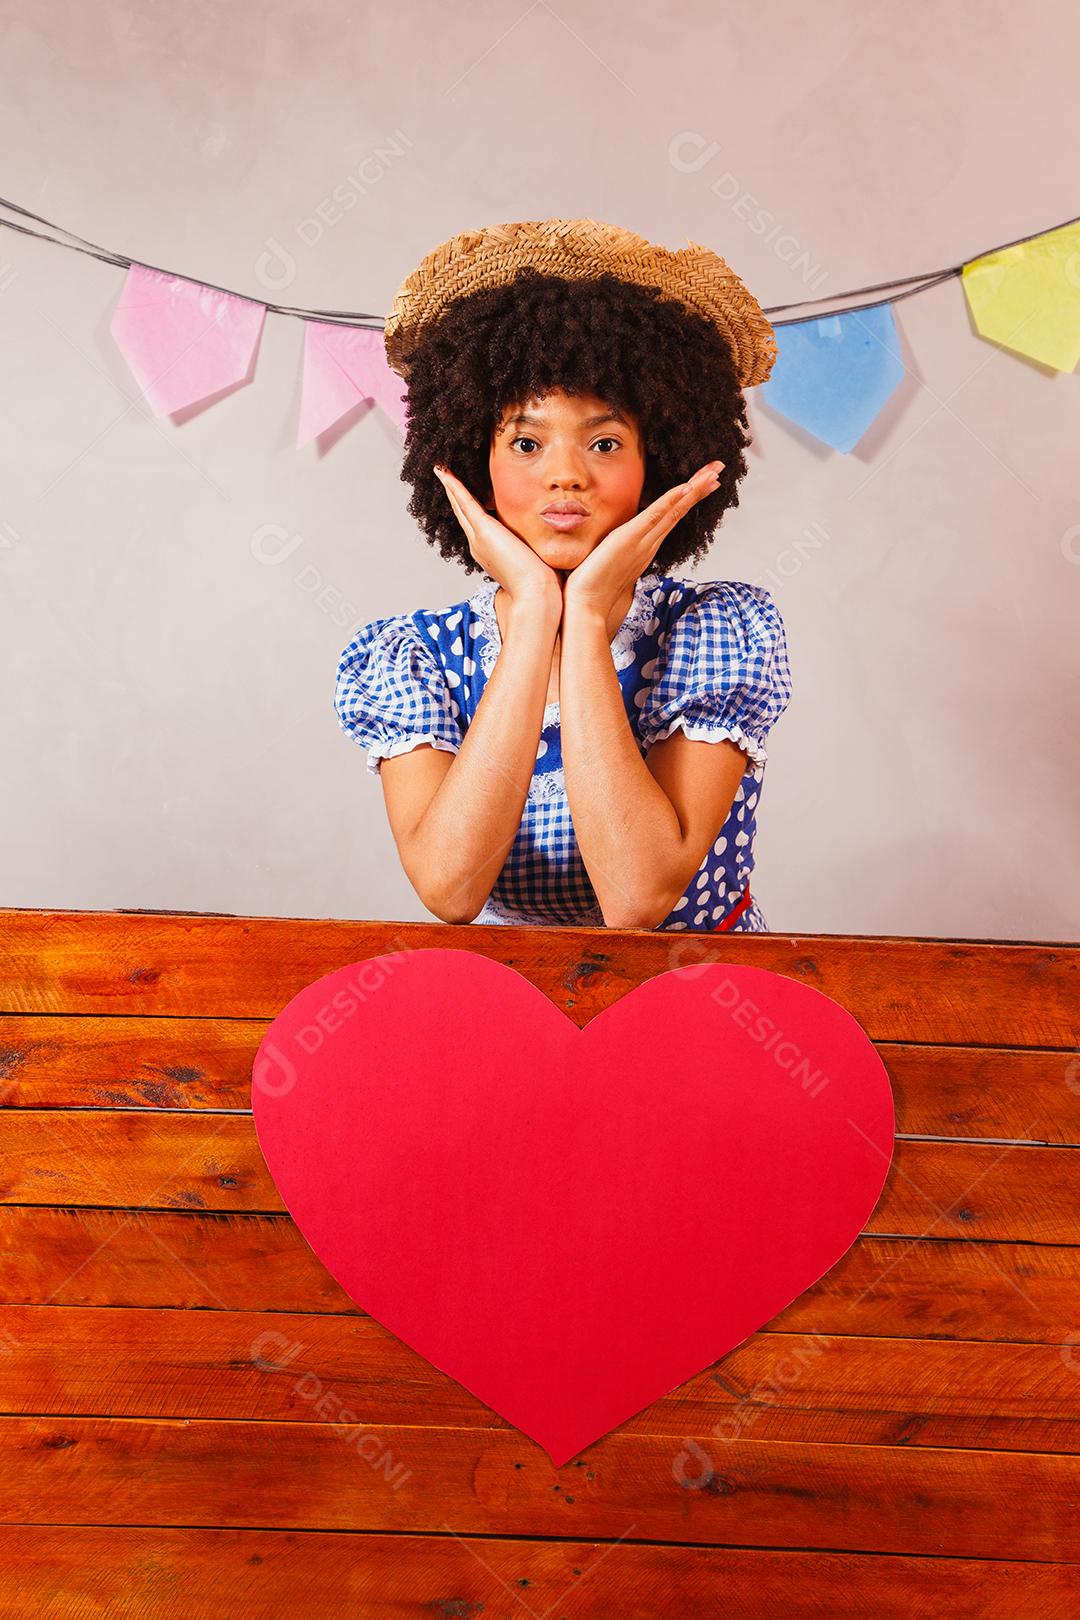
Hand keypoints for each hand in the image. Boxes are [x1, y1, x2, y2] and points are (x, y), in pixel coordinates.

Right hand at [433, 464, 563, 618]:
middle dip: (454, 494)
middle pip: (463, 513)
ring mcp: (479, 538)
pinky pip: (464, 502)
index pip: (478, 523)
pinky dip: (453, 486)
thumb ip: (537, 547)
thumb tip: (553, 539)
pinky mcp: (484, 530)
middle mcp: (480, 545)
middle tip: (444, 475)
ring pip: (460, 506)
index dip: (470, 507)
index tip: (465, 492)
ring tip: (441, 469)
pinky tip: (444, 471)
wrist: (536, 597)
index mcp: (491, 552)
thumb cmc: (543, 585)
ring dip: (450, 487)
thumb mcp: (537, 559)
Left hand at [562, 460, 724, 621]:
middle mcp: (649, 544)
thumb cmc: (595, 593)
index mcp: (645, 548)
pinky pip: (656, 516)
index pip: (671, 517)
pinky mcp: (630, 539)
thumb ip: (616, 556)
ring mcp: (642, 542)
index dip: (688, 498)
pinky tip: (687, 488)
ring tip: (713, 473)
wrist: (587, 607)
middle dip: (700, 488)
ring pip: (674, 511)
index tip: (704, 482)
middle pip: (679, 511)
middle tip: (718, 469)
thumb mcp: (608, 567)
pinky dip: (672, 501)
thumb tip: (612, 549)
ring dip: (695, 490)